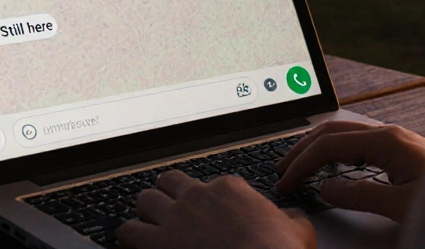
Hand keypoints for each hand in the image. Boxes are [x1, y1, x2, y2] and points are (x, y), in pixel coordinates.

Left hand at [115, 170, 315, 248]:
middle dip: (169, 194)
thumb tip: (291, 218)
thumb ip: (289, 218)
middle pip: (171, 181)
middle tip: (172, 210)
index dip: (209, 200)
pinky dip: (128, 236)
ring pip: (145, 199)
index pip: (211, 183)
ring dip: (146, 212)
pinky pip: (127, 231)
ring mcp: (175, 218)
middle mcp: (199, 196)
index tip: (211, 214)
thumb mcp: (297, 229)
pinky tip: (133, 243)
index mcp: (230, 189)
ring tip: (149, 225)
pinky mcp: (156, 242)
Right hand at [275, 121, 424, 221]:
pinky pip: (357, 141)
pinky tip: (329, 163)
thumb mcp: (401, 204)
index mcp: (386, 140)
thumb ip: (360, 195)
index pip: (329, 145)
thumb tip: (326, 188)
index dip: (303, 163)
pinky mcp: (399, 147)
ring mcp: (394, 137)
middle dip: (302, 149)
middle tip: (281, 170)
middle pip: (332, 131)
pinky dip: (334, 150)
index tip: (286, 182)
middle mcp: (388, 132)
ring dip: (316, 147)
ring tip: (297, 165)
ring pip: (343, 134)